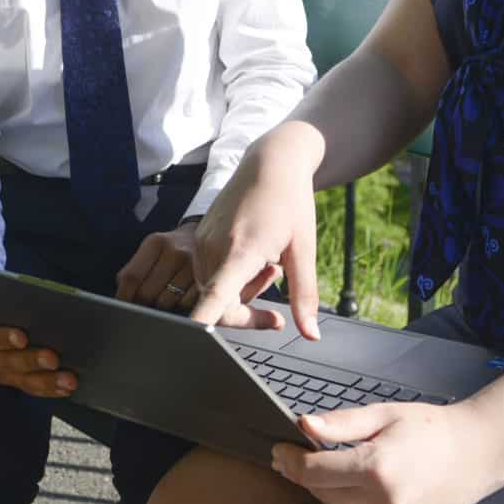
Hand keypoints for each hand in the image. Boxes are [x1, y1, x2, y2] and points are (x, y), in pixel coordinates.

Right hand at [0, 293, 75, 397]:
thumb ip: (5, 299)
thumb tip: (37, 300)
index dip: (3, 338)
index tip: (22, 337)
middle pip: (8, 363)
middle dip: (32, 361)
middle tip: (53, 359)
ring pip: (22, 380)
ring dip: (47, 381)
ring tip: (69, 380)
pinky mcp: (12, 380)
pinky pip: (31, 388)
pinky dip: (50, 389)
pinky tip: (67, 388)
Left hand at [115, 221, 200, 309]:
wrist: (198, 239)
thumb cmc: (168, 249)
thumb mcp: (149, 250)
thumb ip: (133, 271)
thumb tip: (122, 298)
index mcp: (155, 242)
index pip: (131, 276)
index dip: (123, 295)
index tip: (121, 305)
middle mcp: (175, 252)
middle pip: (146, 293)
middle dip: (141, 302)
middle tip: (144, 300)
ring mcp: (193, 267)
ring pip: (165, 303)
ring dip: (160, 306)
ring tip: (165, 293)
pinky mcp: (207, 281)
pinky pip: (184, 305)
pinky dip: (179, 305)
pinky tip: (181, 294)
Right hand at [188, 131, 325, 336]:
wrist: (270, 162)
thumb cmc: (290, 202)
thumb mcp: (304, 250)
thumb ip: (304, 296)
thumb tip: (311, 334)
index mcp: (241, 251)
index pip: (215, 297)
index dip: (203, 322)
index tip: (192, 341)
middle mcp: (213, 248)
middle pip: (218, 305)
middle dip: (247, 311)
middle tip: (276, 288)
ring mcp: (201, 242)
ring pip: (213, 292)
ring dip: (239, 292)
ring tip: (267, 263)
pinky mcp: (197, 239)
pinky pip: (208, 275)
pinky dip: (229, 278)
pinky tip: (251, 256)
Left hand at [270, 399, 503, 503]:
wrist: (478, 454)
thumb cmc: (432, 428)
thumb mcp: (384, 414)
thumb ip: (341, 423)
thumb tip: (304, 425)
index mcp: (377, 468)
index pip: (315, 471)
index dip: (290, 460)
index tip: (278, 448)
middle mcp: (384, 501)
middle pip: (322, 492)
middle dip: (301, 473)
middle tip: (287, 455)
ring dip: (322, 489)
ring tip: (314, 467)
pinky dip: (345, 502)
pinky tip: (344, 484)